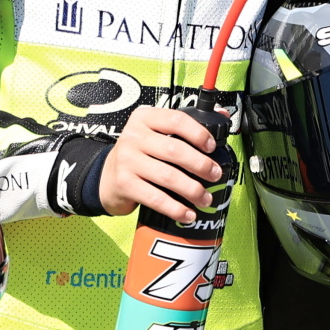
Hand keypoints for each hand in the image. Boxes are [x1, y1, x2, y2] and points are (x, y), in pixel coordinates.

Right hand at [96, 107, 221, 221]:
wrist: (107, 177)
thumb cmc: (140, 153)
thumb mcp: (155, 132)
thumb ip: (184, 125)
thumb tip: (222, 115)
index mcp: (144, 118)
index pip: (176, 120)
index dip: (198, 133)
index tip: (211, 147)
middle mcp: (133, 136)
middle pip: (175, 150)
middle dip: (200, 165)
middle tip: (215, 175)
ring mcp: (127, 160)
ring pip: (168, 176)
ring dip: (193, 190)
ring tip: (206, 198)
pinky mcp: (125, 184)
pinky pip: (156, 198)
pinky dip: (176, 209)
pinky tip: (188, 214)